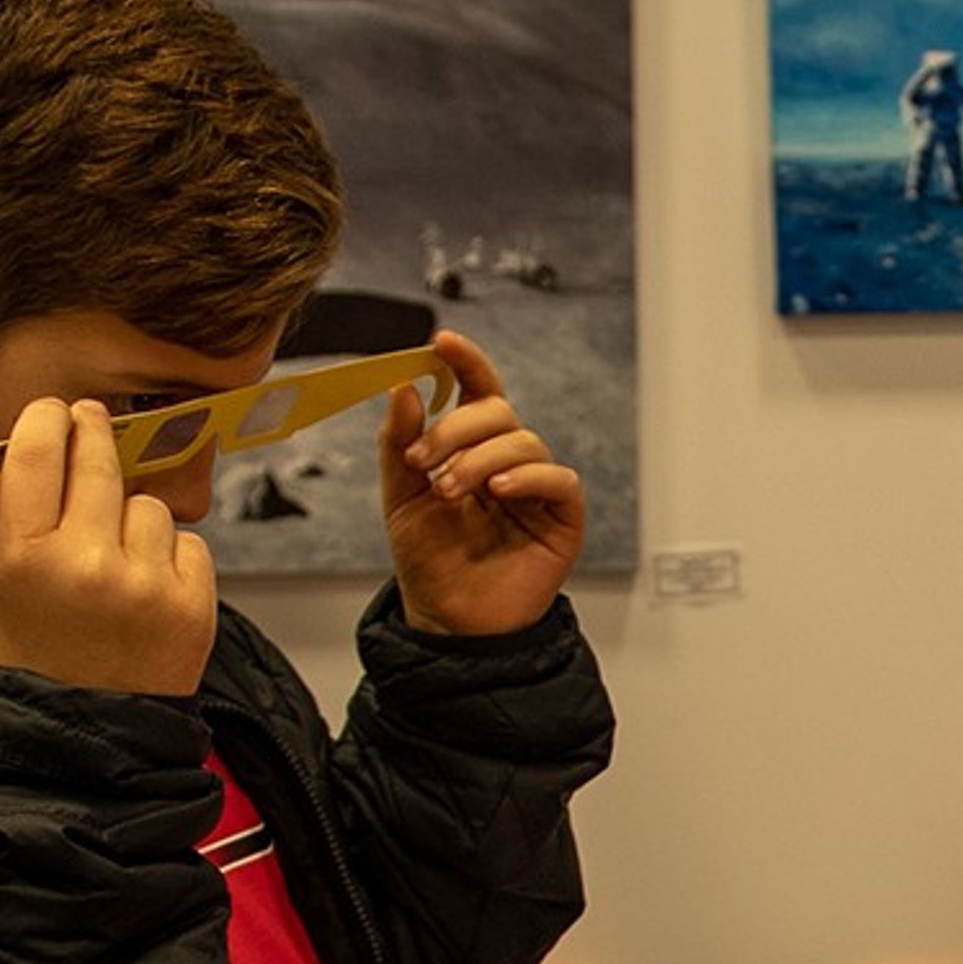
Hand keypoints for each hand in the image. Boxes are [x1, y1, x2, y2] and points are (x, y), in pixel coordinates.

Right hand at [0, 396, 216, 696]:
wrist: (91, 734)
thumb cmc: (40, 655)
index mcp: (26, 557)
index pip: (39, 454)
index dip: (48, 419)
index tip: (56, 410)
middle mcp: (87, 563)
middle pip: (100, 464)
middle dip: (96, 436)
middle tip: (93, 422)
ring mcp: (145, 584)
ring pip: (149, 505)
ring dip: (136, 519)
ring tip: (117, 561)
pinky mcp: (194, 604)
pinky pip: (191, 544)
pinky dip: (174, 558)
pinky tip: (150, 590)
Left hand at [380, 328, 585, 636]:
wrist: (450, 621)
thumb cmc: (429, 562)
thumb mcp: (400, 497)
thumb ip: (399, 444)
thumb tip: (405, 389)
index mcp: (471, 450)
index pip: (477, 392)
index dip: (466, 362)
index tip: (442, 342)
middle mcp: (507, 463)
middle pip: (498, 412)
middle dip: (458, 428)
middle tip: (424, 461)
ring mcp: (536, 488)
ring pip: (523, 441)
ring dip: (480, 458)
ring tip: (450, 490)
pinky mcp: (562, 517)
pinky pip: (557, 478)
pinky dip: (527, 476)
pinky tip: (499, 491)